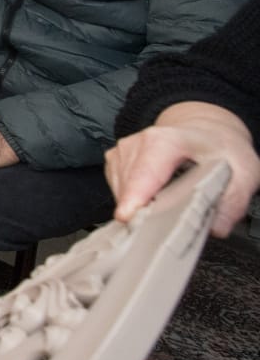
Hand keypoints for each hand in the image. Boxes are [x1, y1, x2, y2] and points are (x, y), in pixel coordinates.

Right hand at [108, 103, 259, 236]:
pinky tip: (154, 201)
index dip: (136, 194)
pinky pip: (118, 191)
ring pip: (122, 192)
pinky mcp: (115, 162)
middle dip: (145, 212)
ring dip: (140, 208)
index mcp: (167, 140)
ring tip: (168, 210)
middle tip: (172, 227)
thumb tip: (215, 226)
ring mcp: (123, 151)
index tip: (128, 217)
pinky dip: (133, 202)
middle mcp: (138, 143)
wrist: (207, 132)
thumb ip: (232, 201)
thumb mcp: (243, 172)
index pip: (146, 170)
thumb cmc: (220, 150)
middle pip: (131, 187)